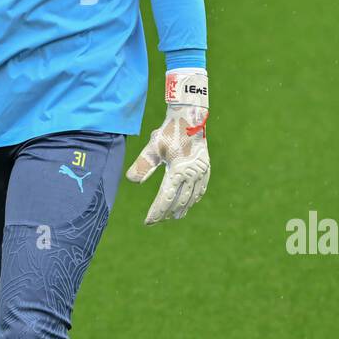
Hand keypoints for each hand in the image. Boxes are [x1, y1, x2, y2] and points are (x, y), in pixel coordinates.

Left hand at [126, 69, 209, 223]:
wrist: (189, 117)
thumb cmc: (169, 132)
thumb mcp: (153, 146)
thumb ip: (143, 164)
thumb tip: (132, 181)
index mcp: (179, 170)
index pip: (165, 198)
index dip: (156, 211)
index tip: (148, 221)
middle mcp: (192, 174)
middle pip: (178, 201)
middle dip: (166, 213)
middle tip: (156, 220)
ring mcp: (201, 172)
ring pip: (191, 197)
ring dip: (181, 208)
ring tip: (172, 217)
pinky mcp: (206, 168)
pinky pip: (200, 189)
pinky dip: (193, 198)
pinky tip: (189, 203)